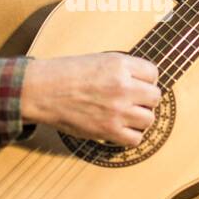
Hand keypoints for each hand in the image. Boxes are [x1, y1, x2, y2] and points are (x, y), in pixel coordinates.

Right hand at [22, 53, 160, 146]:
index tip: (135, 84)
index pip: (153, 73)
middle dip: (145, 99)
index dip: (145, 79)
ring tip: (125, 115)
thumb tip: (145, 81)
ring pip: (149, 119)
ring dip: (140, 118)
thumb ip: (123, 69)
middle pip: (155, 97)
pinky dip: (130, 136)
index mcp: (120, 65)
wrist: (42, 91)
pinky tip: (120, 129)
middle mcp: (123, 87)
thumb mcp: (99, 59)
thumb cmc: (67, 74)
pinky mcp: (108, 130)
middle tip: (131, 101)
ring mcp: (117, 110)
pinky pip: (136, 139)